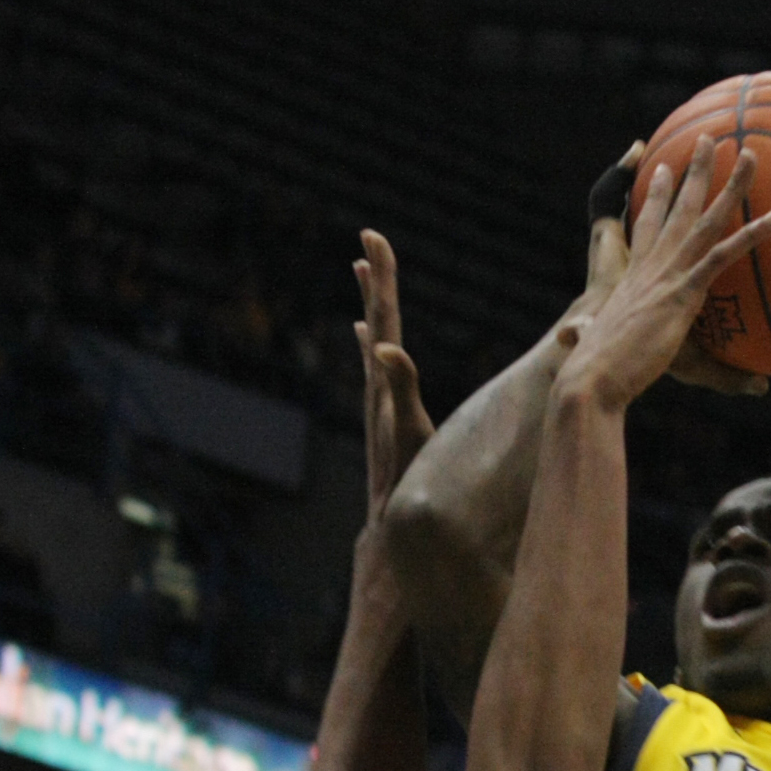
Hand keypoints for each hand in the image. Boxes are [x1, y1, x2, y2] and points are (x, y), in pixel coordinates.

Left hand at [354, 231, 433, 515]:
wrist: (388, 533)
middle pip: (377, 322)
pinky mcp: (384, 421)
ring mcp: (379, 405)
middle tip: (368, 238)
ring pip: (374, 341)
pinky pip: (376, 370)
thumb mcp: (406, 433)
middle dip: (376, 280)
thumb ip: (399, 388)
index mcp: (385, 386)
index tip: (372, 238)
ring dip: (372, 305)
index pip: (384, 320)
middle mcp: (377, 390)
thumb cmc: (404, 487)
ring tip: (363, 271)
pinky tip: (368, 339)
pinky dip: (372, 345)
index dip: (382, 279)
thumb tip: (382, 347)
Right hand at [558, 138, 770, 410]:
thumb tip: (762, 390)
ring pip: (705, 219)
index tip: (662, 168)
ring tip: (751, 153)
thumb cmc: (606, 379)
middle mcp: (651, 267)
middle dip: (693, 169)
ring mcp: (668, 275)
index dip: (656, 197)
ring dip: (731, 184)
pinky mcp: (682, 291)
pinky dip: (751, 234)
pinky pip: (722, 255)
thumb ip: (716, 376)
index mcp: (634, 277)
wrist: (593, 378)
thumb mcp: (651, 367)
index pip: (645, 228)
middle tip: (707, 139)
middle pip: (676, 207)